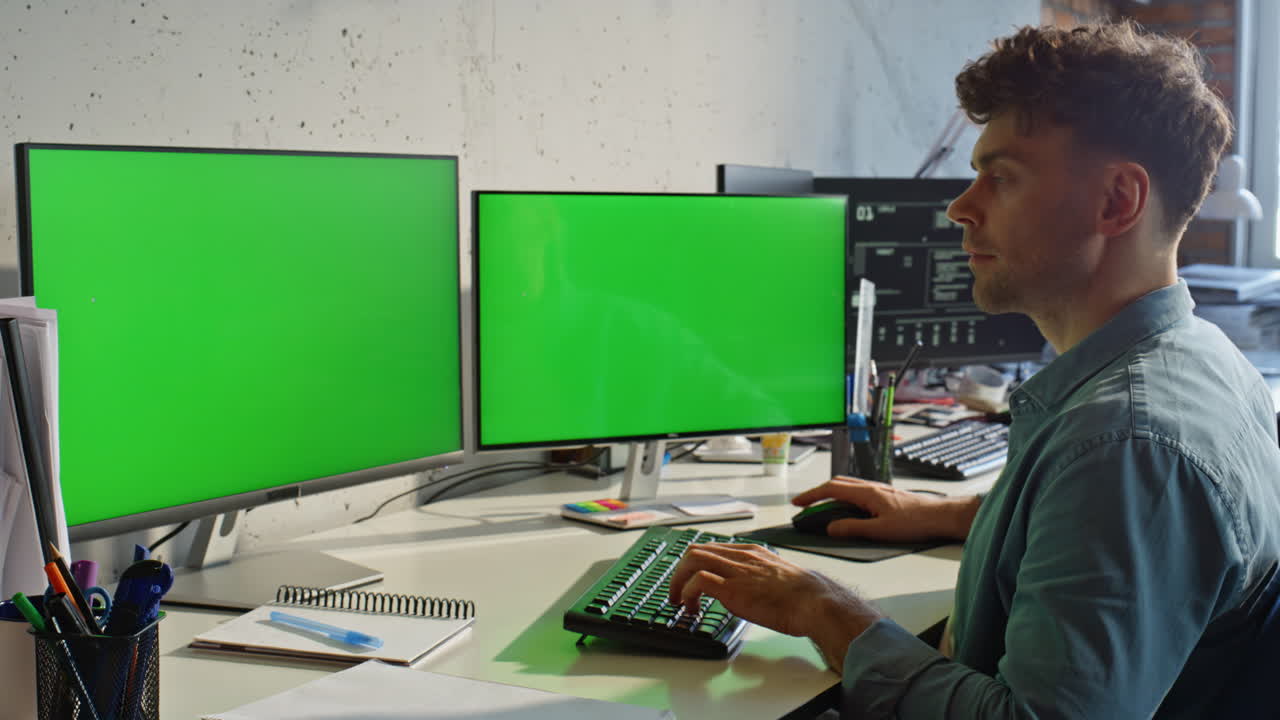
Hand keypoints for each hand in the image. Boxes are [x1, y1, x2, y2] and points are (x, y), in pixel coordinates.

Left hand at [667, 542, 882, 670]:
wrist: (814, 602)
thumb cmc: (803, 596)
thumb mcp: (778, 577)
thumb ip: (760, 578)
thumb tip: (751, 592)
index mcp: (752, 552)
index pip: (713, 548)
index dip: (696, 564)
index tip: (689, 580)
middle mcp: (741, 556)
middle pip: (696, 550)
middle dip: (680, 571)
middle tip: (676, 592)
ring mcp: (735, 571)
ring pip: (692, 559)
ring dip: (678, 581)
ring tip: (678, 601)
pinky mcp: (732, 588)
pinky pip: (697, 581)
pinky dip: (687, 593)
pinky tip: (691, 608)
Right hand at [792, 477, 980, 541]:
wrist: (941, 516)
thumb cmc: (916, 522)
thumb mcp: (880, 530)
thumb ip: (853, 529)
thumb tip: (831, 528)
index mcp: (867, 493)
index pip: (831, 489)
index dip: (811, 496)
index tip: (798, 503)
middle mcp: (871, 487)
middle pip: (837, 484)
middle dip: (818, 493)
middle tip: (806, 505)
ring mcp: (879, 490)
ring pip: (848, 487)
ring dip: (831, 495)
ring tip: (823, 509)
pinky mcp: (886, 496)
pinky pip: (858, 492)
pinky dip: (845, 498)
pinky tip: (848, 511)